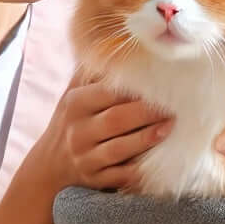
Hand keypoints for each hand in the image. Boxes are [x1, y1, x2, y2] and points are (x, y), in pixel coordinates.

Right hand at [25, 76, 171, 192]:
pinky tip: (157, 162)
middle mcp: (78, 131)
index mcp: (76, 104)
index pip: (107, 93)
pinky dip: (138, 171)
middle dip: (147, 113)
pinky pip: (119, 176)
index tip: (161, 84)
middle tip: (174, 107)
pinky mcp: (94, 179)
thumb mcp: (74, 94)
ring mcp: (85, 157)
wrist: (50, 165)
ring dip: (146, 139)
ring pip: (118, 149)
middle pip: (116, 120)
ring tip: (169, 128)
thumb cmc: (72, 121)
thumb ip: (93, 72)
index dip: (135, 90)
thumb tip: (122, 44)